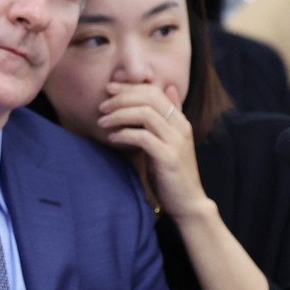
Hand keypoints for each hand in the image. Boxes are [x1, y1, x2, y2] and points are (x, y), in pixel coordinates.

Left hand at [97, 83, 210, 220]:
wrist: (187, 202)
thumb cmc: (171, 171)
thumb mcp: (169, 140)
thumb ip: (166, 117)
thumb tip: (168, 88)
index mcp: (180, 120)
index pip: (154, 91)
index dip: (129, 87)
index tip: (109, 89)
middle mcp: (181, 127)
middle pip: (149, 98)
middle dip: (121, 98)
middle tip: (101, 106)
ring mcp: (176, 142)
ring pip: (145, 114)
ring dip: (119, 115)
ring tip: (102, 122)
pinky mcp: (168, 158)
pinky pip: (142, 137)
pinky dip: (124, 135)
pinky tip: (113, 138)